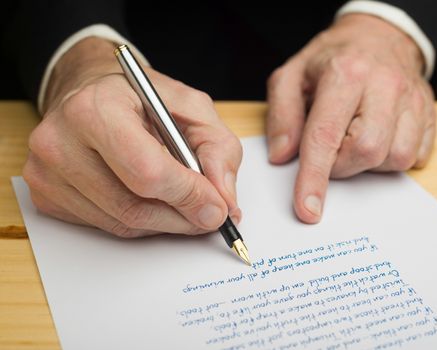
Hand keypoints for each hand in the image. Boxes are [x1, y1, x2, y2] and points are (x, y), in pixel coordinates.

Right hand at [23, 38, 241, 236]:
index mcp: (96, 109)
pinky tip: (150, 200)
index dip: (188, 196)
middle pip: (133, 206)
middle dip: (182, 218)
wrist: (91, 93)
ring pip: (122, 223)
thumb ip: (218, 149)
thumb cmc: (140, 98)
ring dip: (164, 223)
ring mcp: (47, 172)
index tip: (218, 209)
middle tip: (209, 215)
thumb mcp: (192, 107)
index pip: (147, 171)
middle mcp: (61, 141)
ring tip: (183, 205)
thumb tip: (224, 200)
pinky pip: (104, 226)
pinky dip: (138, 222)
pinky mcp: (46, 195)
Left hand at [266, 14, 435, 222]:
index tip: (308, 209)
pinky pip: (415, 156)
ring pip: (396, 158)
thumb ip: (282, 115)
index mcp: (345, 73)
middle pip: (367, 151)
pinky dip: (392, 158)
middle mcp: (384, 85)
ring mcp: (413, 99)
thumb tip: (282, 156)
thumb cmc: (332, 59)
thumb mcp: (291, 76)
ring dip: (369, 163)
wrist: (378, 35)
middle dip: (342, 166)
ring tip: (356, 138)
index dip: (314, 178)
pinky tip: (380, 137)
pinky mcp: (430, 112)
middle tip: (331, 149)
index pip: (326, 136)